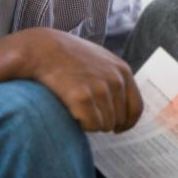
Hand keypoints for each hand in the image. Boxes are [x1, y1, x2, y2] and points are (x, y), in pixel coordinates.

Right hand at [17, 28, 142, 132]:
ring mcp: (100, 89)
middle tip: (87, 113)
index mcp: (122, 71)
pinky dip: (81, 124)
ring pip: (104, 125)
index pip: (136, 108)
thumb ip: (113, 77)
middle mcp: (115, 80)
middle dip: (104, 121)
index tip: (117, 130)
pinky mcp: (82, 97)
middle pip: (119, 120)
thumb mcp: (99, 59)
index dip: (126, 123)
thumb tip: (120, 101)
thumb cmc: (67, 55)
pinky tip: (71, 113)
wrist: (41, 47)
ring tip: (76, 109)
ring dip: (91, 123)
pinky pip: (91, 125)